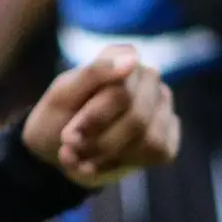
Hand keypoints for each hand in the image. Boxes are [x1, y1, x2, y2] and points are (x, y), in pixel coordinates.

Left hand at [21, 49, 181, 186]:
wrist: (55, 151)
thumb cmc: (57, 117)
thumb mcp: (62, 96)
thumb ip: (93, 73)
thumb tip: (133, 59)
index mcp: (122, 57)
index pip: (121, 93)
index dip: (94, 120)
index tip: (67, 138)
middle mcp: (148, 78)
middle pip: (138, 118)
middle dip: (100, 142)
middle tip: (71, 151)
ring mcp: (162, 106)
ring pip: (150, 139)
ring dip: (109, 156)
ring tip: (82, 158)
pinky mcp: (167, 136)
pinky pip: (158, 152)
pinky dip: (123, 164)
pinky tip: (101, 162)